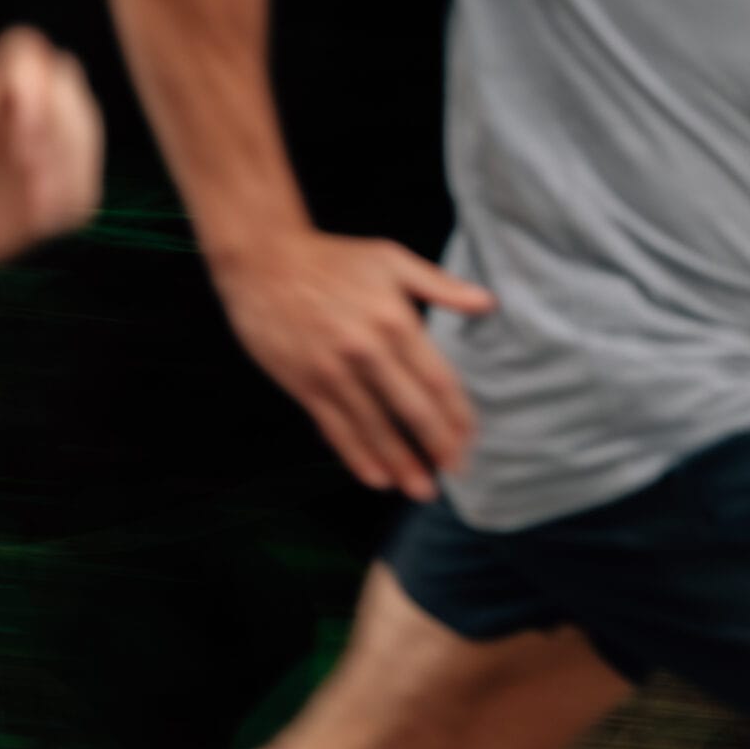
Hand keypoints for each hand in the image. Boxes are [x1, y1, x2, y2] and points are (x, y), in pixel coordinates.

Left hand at [0, 0, 104, 270]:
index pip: (31, 57)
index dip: (37, 86)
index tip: (21, 131)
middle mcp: (21, 112)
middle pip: (72, 93)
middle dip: (62, 128)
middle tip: (27, 166)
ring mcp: (40, 153)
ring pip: (85, 140)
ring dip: (72, 166)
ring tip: (36, 200)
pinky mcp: (50, 194)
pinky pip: (84, 190)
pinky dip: (73, 198)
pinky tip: (41, 216)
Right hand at [210, 230, 492, 499]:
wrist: (261, 259)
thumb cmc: (331, 258)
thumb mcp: (390, 260)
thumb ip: (441, 286)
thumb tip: (487, 303)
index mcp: (395, 321)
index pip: (437, 380)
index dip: (457, 415)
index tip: (471, 438)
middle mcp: (367, 350)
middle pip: (412, 410)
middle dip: (437, 446)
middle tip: (455, 472)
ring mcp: (333, 371)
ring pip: (375, 428)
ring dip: (401, 463)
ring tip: (421, 490)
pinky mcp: (303, 384)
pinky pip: (335, 428)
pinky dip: (357, 457)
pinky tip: (377, 478)